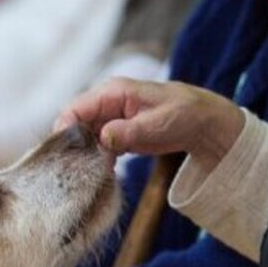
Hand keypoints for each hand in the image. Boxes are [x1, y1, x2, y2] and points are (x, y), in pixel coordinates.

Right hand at [54, 79, 243, 171]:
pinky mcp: (115, 133)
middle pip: (75, 125)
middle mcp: (106, 103)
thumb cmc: (183, 114)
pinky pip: (96, 146)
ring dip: (86, 156)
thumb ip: (128, 131)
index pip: (75, 109)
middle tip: (79, 171)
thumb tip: (102, 138)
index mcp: (113, 92)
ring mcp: (109, 118)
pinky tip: (105, 173)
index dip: (65, 131)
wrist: (202, 122)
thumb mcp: (158, 124)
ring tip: (93, 174)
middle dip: (75, 148)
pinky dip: (98, 160)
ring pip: (84, 138)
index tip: (66, 156)